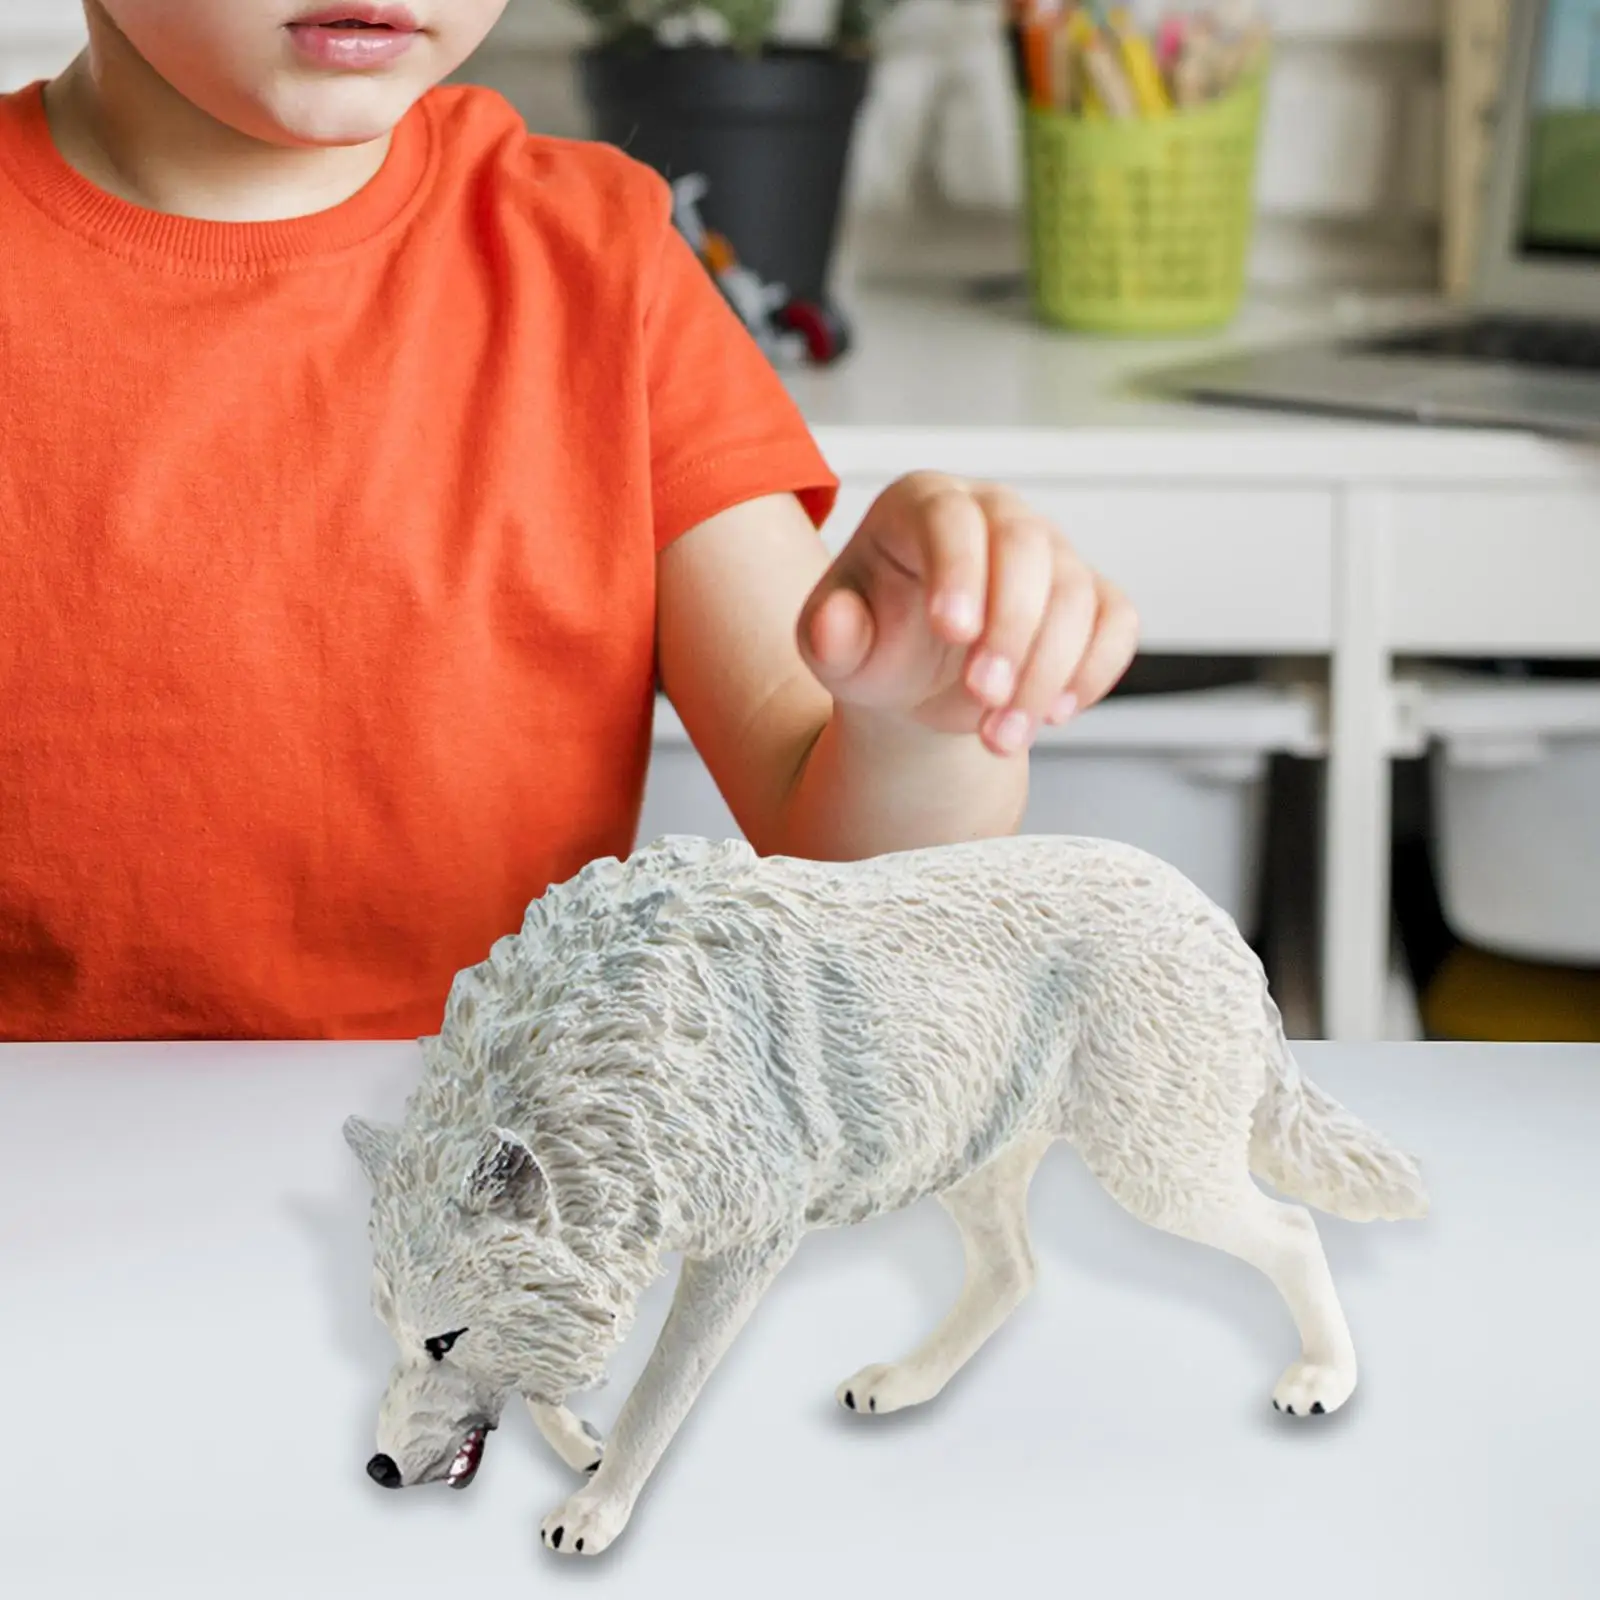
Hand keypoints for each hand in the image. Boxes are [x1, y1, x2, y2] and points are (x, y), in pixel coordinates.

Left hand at [796, 473, 1138, 756]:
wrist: (915, 680)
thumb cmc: (874, 646)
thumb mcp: (836, 650)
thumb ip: (829, 636)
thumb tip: (834, 624)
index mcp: (921, 505)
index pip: (950, 518)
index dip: (958, 569)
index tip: (951, 631)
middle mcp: (994, 513)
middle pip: (1026, 547)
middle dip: (1010, 628)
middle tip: (981, 698)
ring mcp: (1049, 550)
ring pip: (1075, 594)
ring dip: (1045, 673)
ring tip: (999, 736)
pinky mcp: (1090, 593)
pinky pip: (1116, 622)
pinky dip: (1094, 672)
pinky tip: (1053, 715)